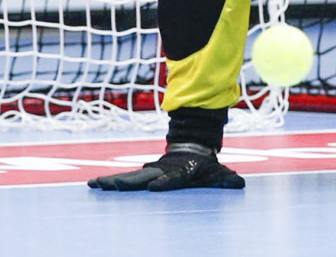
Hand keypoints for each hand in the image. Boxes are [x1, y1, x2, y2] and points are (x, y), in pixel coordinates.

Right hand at [87, 143, 244, 190]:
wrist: (191, 147)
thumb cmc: (203, 165)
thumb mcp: (216, 172)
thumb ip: (227, 179)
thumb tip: (241, 183)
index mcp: (179, 171)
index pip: (170, 178)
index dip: (163, 182)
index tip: (153, 187)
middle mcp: (161, 171)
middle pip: (143, 178)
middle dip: (128, 182)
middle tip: (112, 186)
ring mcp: (150, 171)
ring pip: (129, 178)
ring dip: (112, 182)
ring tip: (94, 185)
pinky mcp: (143, 175)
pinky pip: (125, 180)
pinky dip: (109, 182)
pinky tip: (94, 185)